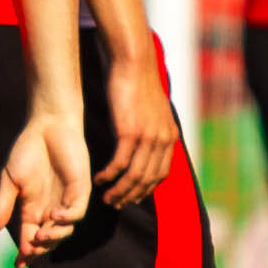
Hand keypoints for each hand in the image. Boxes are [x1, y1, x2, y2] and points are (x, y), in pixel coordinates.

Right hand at [0, 111, 90, 260]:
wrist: (47, 126)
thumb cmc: (27, 150)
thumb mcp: (9, 181)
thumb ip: (2, 206)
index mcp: (32, 208)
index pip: (31, 237)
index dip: (26, 253)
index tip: (18, 265)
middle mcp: (51, 208)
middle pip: (48, 239)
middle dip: (40, 250)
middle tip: (29, 252)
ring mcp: (67, 200)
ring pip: (64, 230)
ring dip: (53, 238)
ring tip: (40, 237)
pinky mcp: (80, 190)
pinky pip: (77, 212)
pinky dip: (66, 219)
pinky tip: (53, 217)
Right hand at [99, 45, 176, 206]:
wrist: (134, 63)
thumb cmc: (138, 83)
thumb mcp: (152, 110)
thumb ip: (150, 128)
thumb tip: (142, 141)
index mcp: (169, 136)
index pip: (161, 174)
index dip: (146, 190)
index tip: (130, 198)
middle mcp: (163, 140)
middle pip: (147, 179)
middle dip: (131, 196)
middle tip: (115, 203)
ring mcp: (148, 137)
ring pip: (134, 175)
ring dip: (119, 190)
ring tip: (105, 197)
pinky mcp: (130, 132)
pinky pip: (119, 163)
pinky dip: (109, 175)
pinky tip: (98, 179)